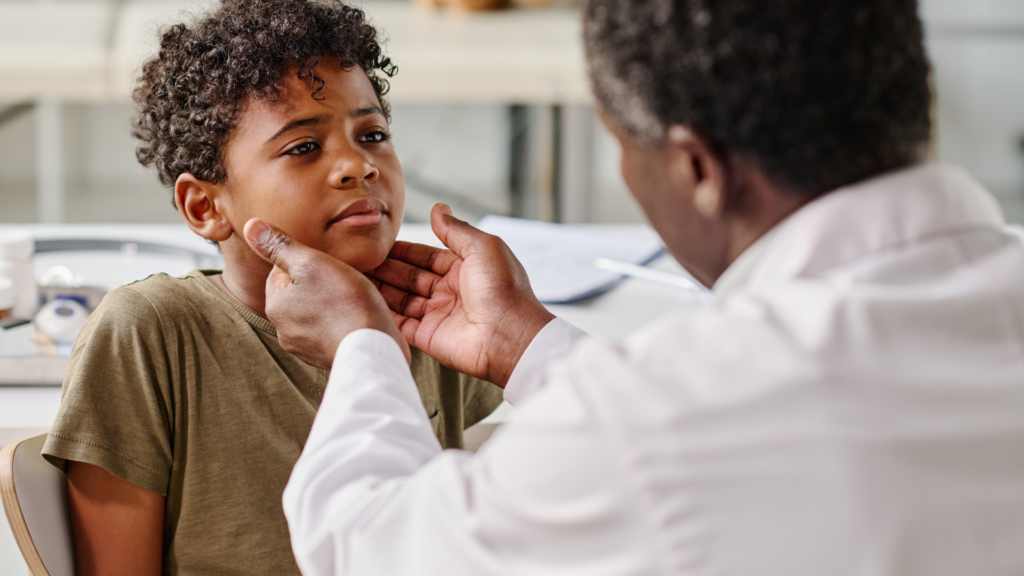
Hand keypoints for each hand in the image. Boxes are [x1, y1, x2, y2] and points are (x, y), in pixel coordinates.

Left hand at [244, 219, 410, 369]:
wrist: (371, 349)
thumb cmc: (345, 304)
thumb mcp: (312, 263)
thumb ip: (280, 245)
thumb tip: (250, 226)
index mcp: (275, 304)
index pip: (282, 271)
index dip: (308, 262)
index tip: (329, 264)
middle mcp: (283, 329)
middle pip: (298, 293)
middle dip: (317, 284)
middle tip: (343, 280)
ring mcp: (304, 347)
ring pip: (314, 313)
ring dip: (329, 305)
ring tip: (351, 300)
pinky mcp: (324, 356)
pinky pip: (328, 332)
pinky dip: (338, 323)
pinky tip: (354, 318)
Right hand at [368, 204, 553, 386]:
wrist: (510, 336)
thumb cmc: (503, 289)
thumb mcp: (482, 247)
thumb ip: (456, 229)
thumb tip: (438, 208)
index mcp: (465, 269)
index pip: (425, 256)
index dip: (402, 250)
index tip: (377, 243)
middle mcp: (450, 292)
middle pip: (409, 277)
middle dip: (385, 268)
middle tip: (358, 259)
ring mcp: (439, 315)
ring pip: (401, 299)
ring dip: (380, 289)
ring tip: (355, 276)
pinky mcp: (429, 337)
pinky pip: (401, 324)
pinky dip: (383, 313)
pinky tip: (365, 301)